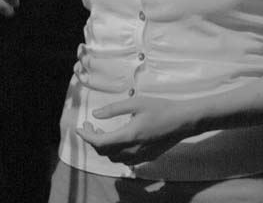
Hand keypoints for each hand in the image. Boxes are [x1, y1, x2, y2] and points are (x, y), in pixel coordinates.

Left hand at [76, 96, 190, 164]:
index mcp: (129, 136)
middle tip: (90, 125)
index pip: (100, 142)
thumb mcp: (136, 103)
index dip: (86, 136)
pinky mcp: (146, 157)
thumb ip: (114, 109)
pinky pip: (124, 159)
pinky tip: (117, 138)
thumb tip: (95, 114)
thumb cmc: (160, 108)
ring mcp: (140, 156)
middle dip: (93, 140)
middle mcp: (132, 150)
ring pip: (113, 158)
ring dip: (103, 146)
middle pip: (104, 152)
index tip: (79, 128)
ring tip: (101, 130)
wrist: (183, 121)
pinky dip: (114, 151)